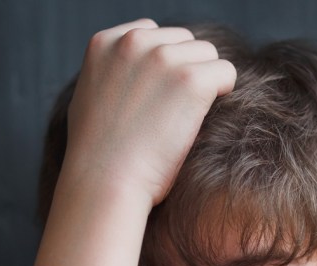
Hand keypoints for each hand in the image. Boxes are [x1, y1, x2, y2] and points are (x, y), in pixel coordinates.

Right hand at [34, 19, 236, 265]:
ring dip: (205, 82)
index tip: (158, 96)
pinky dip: (223, 93)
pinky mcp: (192, 79)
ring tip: (184, 119)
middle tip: (174, 113)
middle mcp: (134, 42)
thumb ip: (113, 72)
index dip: (162, 65)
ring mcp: (163, 58)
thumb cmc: (98, 155)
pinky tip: (202, 120)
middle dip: (185, 70)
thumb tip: (137, 71)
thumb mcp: (90, 97)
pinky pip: (226, 72)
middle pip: (184, 41)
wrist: (106, 182)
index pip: (152, 32)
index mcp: (105, 42)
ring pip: (208, 54)